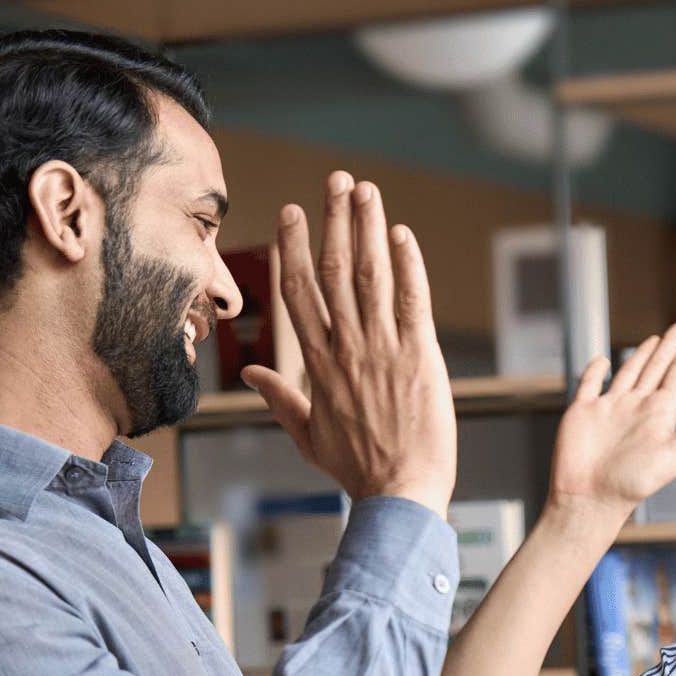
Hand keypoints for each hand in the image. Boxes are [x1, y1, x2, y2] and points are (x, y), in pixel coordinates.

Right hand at [243, 172, 457, 516]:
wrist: (400, 495)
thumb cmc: (359, 470)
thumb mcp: (309, 436)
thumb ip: (280, 399)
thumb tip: (254, 374)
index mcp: (318, 366)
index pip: (299, 293)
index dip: (294, 247)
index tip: (294, 211)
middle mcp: (346, 349)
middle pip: (333, 271)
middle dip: (334, 221)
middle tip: (336, 180)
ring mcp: (384, 350)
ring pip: (370, 276)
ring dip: (367, 228)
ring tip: (365, 190)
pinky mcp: (421, 357)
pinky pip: (412, 301)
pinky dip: (407, 265)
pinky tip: (401, 234)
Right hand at [547, 323, 675, 527]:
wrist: (591, 499)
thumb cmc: (635, 483)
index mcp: (659, 415)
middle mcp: (636, 408)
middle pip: (657, 369)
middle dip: (669, 349)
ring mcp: (609, 408)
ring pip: (628, 373)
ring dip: (641, 355)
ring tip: (656, 339)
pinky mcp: (582, 411)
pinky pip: (588, 384)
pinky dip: (595, 371)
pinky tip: (602, 360)